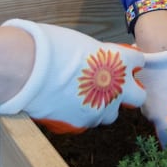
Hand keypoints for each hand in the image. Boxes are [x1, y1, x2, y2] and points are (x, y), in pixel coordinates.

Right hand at [0, 19, 145, 132]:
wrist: (27, 68)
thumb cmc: (50, 47)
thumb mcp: (82, 43)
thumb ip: (96, 55)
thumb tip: (94, 61)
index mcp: (119, 60)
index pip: (139, 61)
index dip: (129, 62)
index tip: (121, 62)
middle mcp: (117, 86)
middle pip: (138, 96)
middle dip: (128, 93)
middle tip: (112, 87)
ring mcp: (101, 108)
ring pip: (111, 113)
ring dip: (102, 106)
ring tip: (80, 96)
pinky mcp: (83, 123)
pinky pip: (88, 121)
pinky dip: (81, 115)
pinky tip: (65, 105)